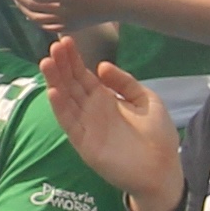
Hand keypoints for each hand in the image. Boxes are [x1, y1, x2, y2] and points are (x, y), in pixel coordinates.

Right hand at [36, 39, 182, 210]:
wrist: (162, 170)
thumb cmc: (158, 136)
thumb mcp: (146, 100)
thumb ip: (125, 82)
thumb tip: (100, 65)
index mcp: (105, 99)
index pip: (83, 75)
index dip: (74, 59)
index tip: (66, 41)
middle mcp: (91, 110)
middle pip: (71, 84)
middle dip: (62, 65)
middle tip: (54, 45)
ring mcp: (86, 125)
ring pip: (65, 99)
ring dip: (55, 81)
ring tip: (47, 62)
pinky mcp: (83, 142)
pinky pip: (69, 122)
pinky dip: (60, 107)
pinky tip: (54, 91)